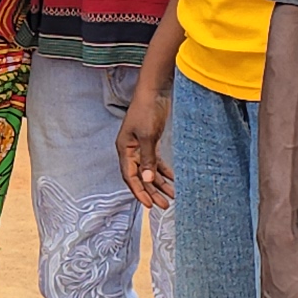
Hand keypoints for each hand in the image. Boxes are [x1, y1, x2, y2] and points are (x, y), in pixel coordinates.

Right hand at [119, 77, 173, 211]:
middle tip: (164, 205)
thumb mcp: (147, 136)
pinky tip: (173, 180)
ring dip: (159, 184)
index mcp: (124, 149)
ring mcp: (140, 147)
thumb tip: (146, 180)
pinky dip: (163, 171)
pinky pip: (155, 162)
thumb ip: (147, 159)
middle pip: (140, 177)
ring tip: (171, 196)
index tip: (150, 205)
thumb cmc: (147, 110)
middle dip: (151, 192)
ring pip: (148, 171)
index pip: (130, 176)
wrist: (154, 91)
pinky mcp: (150, 142)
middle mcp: (130, 151)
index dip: (139, 192)